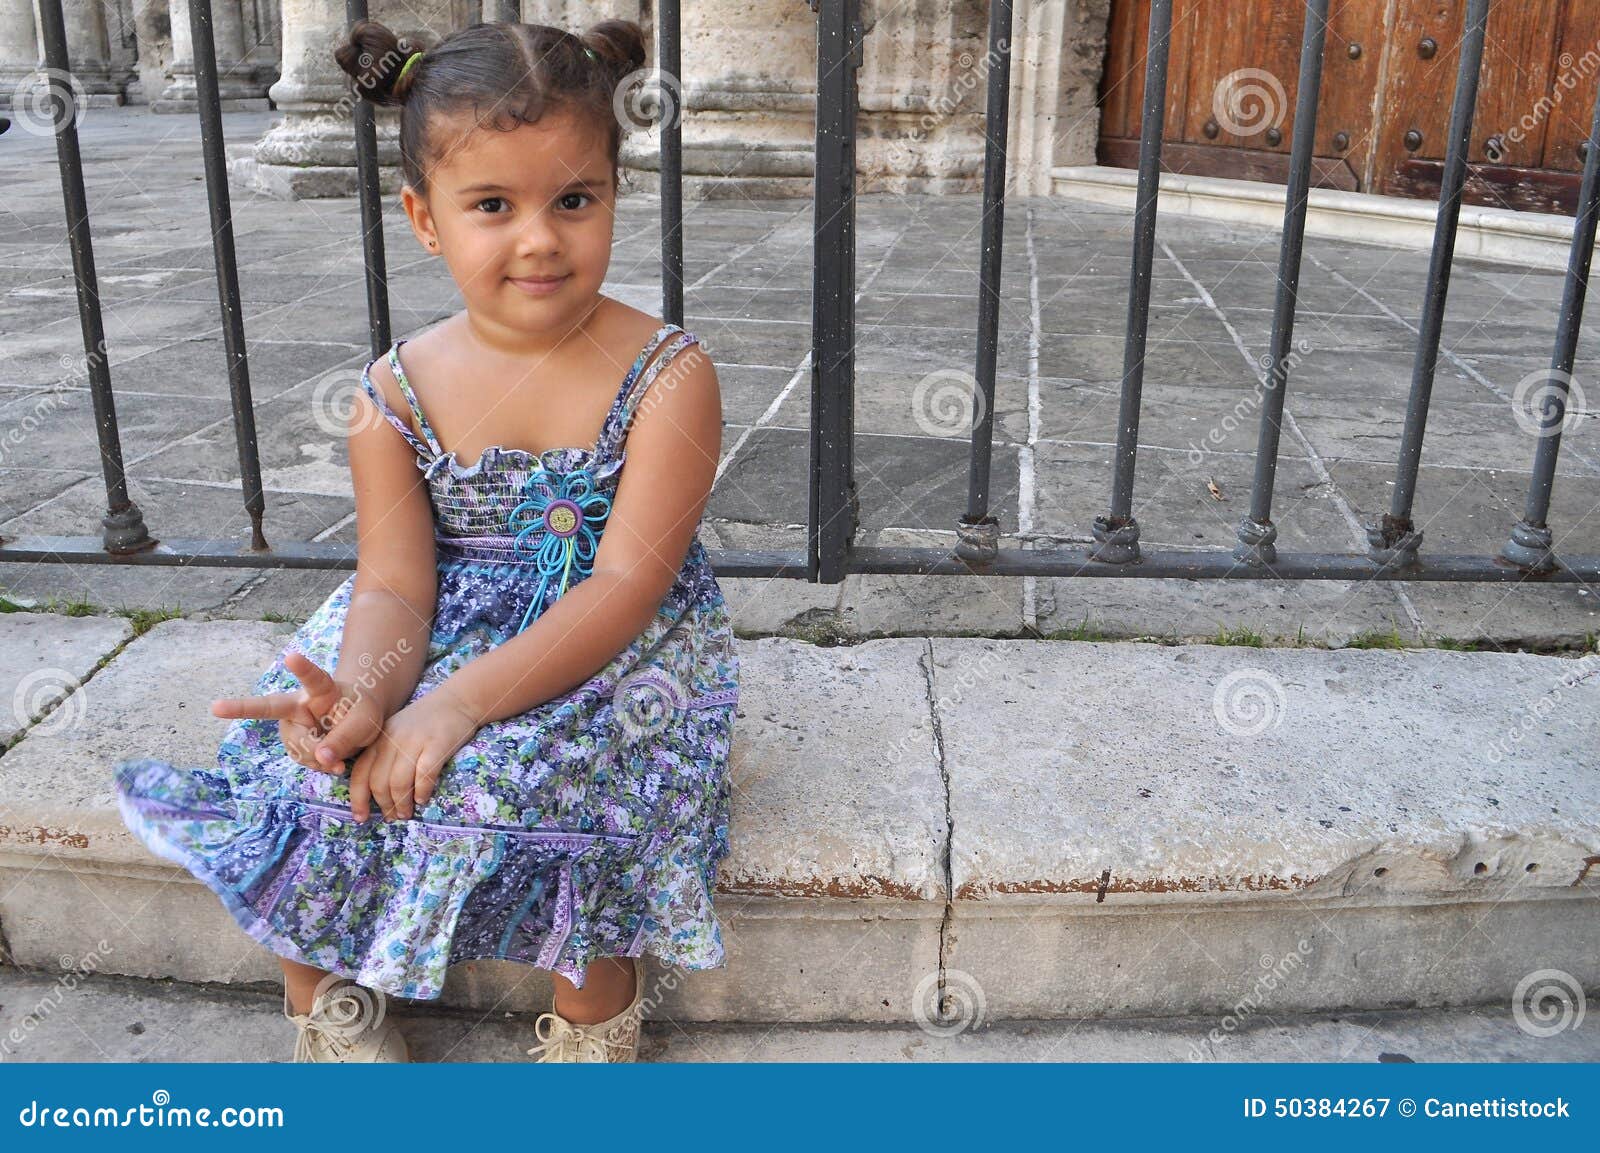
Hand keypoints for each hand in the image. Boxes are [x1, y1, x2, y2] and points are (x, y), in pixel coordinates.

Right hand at [211, 650, 384, 774]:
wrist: (356, 726)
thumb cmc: (361, 714)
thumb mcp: (365, 721)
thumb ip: (346, 737)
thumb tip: (322, 759)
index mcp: (321, 689)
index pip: (312, 677)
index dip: (302, 668)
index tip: (291, 657)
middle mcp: (298, 704)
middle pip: (271, 709)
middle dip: (240, 707)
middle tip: (215, 707)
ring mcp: (292, 726)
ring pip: (298, 747)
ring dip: (321, 756)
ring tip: (339, 751)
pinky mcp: (293, 745)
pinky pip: (305, 761)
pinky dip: (322, 765)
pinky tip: (331, 759)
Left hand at [348, 688, 480, 822]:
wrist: (457, 700)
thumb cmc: (426, 721)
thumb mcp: (396, 733)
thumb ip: (384, 756)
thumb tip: (377, 794)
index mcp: (379, 739)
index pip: (360, 773)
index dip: (358, 799)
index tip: (362, 817)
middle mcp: (392, 740)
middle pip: (379, 782)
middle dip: (384, 805)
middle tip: (393, 816)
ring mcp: (415, 742)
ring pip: (399, 782)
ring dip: (402, 804)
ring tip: (407, 812)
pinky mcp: (437, 745)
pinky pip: (424, 775)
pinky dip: (422, 792)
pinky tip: (423, 799)